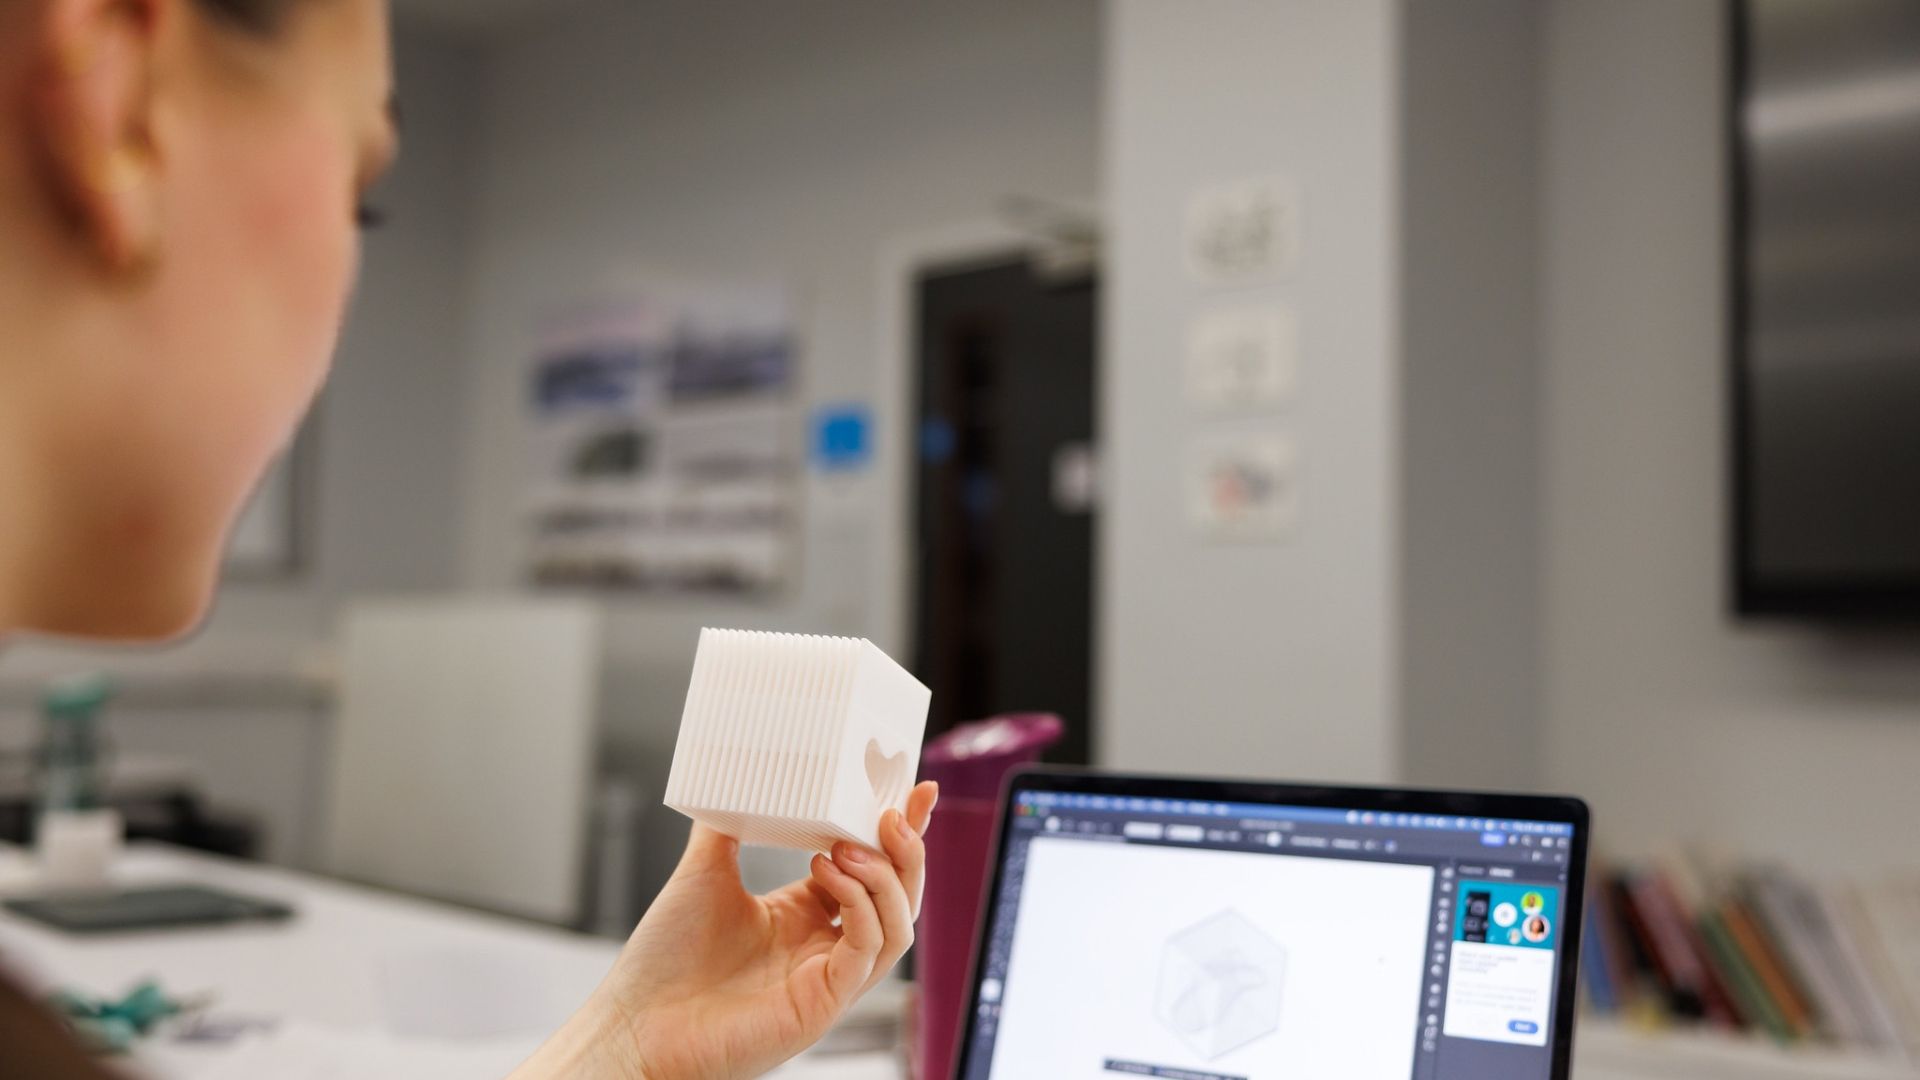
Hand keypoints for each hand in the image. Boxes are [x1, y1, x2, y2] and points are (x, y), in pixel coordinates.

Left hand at [512, 781, 937, 1079]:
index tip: (914, 790)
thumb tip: (735, 776)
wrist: (634, 1021)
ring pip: (898, 926)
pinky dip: (860, 906)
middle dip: (907, 851)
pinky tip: (829, 873)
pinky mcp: (822, 1003)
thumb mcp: (703, 873)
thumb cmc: (664, 961)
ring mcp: (827, 978)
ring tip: (851, 844)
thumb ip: (725, 825)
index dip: (898, 833)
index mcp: (804, 916)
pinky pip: (867, 951)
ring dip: (888, 878)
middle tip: (894, 811)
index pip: (870, 869)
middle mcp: (823, 947)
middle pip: (899, 897)